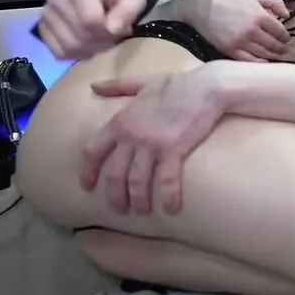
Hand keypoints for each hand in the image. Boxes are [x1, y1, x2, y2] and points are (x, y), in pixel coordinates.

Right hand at [38, 0, 147, 59]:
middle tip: (113, 36)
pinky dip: (76, 54)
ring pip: (69, 47)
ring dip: (91, 49)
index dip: (109, 32)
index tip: (121, 29)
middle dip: (102, 42)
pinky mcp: (43, 29)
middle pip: (80, 37)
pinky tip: (88, 44)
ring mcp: (46, 14)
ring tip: (102, 39)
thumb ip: (129, 10)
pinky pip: (59, 53)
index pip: (90, 20)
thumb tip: (113, 28)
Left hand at [80, 65, 225, 214]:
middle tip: (119, 209)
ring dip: (138, 200)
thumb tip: (94, 86)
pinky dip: (168, 195)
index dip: (88, 171)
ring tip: (141, 211)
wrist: (207, 86)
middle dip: (115, 195)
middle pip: (115, 174)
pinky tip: (170, 208)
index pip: (93, 151)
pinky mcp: (174, 149)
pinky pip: (167, 179)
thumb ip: (117, 86)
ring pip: (137, 181)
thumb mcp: (143, 82)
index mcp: (120, 121)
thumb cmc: (177, 84)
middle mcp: (131, 135)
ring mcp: (152, 144)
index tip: (88, 186)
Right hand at [185, 0, 291, 61]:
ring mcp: (240, 42)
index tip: (286, 38)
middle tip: (285, 50)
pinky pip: (249, 61)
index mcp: (260, 16)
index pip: (280, 32)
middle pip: (273, 45)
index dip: (285, 36)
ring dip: (273, 56)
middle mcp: (252, 31)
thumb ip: (274, 2)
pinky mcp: (230, 50)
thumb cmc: (229, 0)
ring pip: (263, 54)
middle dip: (282, 48)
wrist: (202, 7)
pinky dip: (259, 63)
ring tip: (278, 56)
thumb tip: (287, 14)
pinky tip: (264, 62)